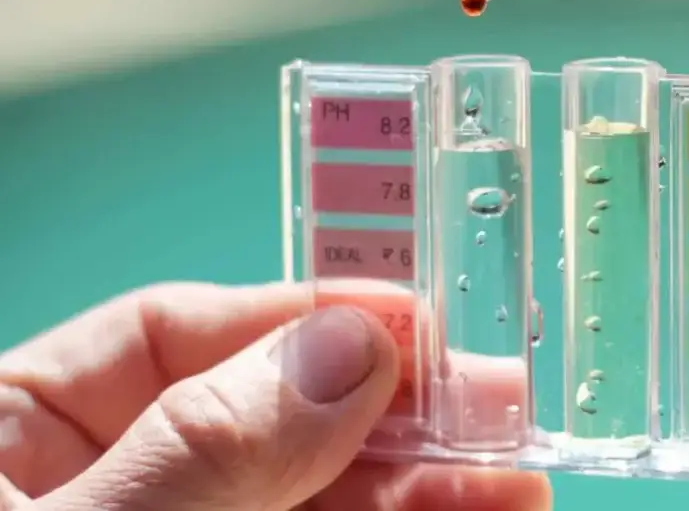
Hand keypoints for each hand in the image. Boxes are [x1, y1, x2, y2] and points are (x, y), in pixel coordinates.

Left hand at [0, 281, 551, 510]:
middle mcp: (104, 480)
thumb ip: (203, 446)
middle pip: (269, 420)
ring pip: (315, 497)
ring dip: (422, 484)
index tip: (415, 321)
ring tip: (517, 479)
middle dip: (392, 413)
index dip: (306, 316)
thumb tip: (347, 347)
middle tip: (503, 407)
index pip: (173, 332)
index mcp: (15, 431)